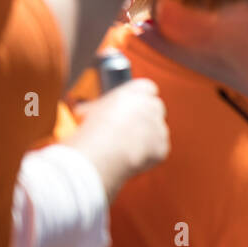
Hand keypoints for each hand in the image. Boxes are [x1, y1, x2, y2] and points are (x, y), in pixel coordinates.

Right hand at [66, 78, 169, 199]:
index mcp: (136, 91)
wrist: (101, 154)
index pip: (147, 88)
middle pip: (155, 107)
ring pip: (157, 130)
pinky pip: (158, 150)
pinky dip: (148, 155)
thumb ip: (99, 107)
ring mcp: (159, 127)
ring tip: (125, 146)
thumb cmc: (91, 131)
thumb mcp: (90, 110)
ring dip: (147, 136)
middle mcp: (151, 106)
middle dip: (145, 116)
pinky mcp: (162, 147)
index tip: (130, 106)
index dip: (139, 97)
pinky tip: (131, 158)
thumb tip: (85, 112)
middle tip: (128, 127)